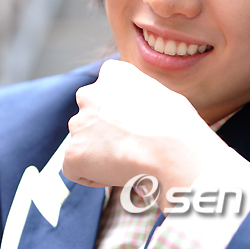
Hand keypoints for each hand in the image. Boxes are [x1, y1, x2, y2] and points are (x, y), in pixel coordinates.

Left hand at [62, 60, 228, 209]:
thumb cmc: (177, 124)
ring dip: (99, 152)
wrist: (170, 150)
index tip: (134, 123)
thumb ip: (138, 98)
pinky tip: (118, 173)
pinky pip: (76, 168)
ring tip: (129, 160)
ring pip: (84, 142)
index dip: (119, 111)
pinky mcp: (72, 152)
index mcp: (113, 73)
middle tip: (130, 144)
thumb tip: (138, 114)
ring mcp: (78, 123)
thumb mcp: (161, 95)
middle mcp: (89, 93)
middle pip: (91, 115)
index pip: (106, 90)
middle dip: (103, 129)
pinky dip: (93, 175)